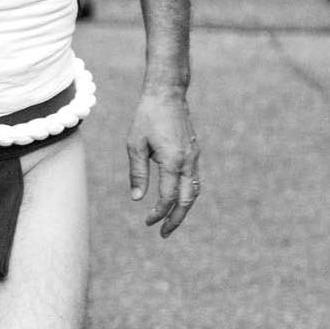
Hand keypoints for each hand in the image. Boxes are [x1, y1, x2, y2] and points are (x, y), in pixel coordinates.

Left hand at [127, 87, 199, 237]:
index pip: (168, 196)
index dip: (158, 213)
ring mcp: (194, 157)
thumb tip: (137, 199)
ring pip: (193, 191)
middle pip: (187, 200)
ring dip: (184, 209)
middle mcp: (188, 161)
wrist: (167, 94)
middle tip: (164, 234)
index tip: (147, 222)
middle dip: (176, 219)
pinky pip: (193, 180)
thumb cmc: (147, 117)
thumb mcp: (135, 144)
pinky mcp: (194, 153)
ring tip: (171, 222)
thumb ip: (137, 172)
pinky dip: (187, 195)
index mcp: (173, 160)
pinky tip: (176, 201)